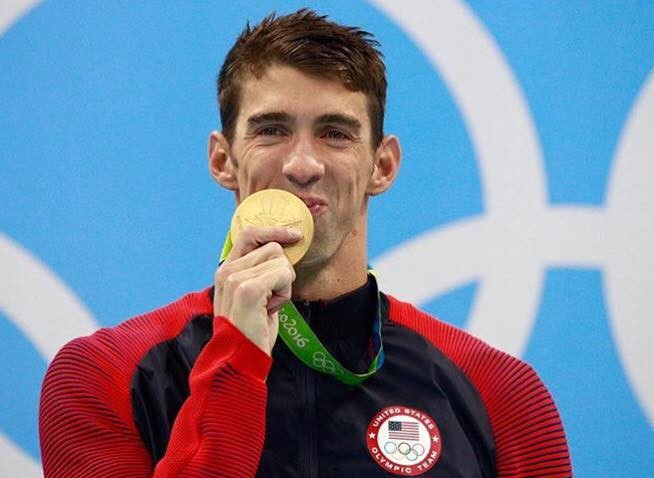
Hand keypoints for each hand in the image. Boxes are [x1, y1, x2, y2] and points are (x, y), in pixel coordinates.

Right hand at [214, 226, 301, 354]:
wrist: (241, 360)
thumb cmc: (252, 330)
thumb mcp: (254, 295)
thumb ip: (260, 271)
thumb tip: (283, 249)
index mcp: (226, 270)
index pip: (249, 234)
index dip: (274, 231)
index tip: (294, 236)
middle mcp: (226, 271)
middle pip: (272, 247)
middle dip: (282, 272)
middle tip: (271, 298)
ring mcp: (235, 279)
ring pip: (280, 261)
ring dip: (284, 285)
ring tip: (268, 306)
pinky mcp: (248, 289)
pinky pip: (283, 274)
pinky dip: (285, 293)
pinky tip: (271, 309)